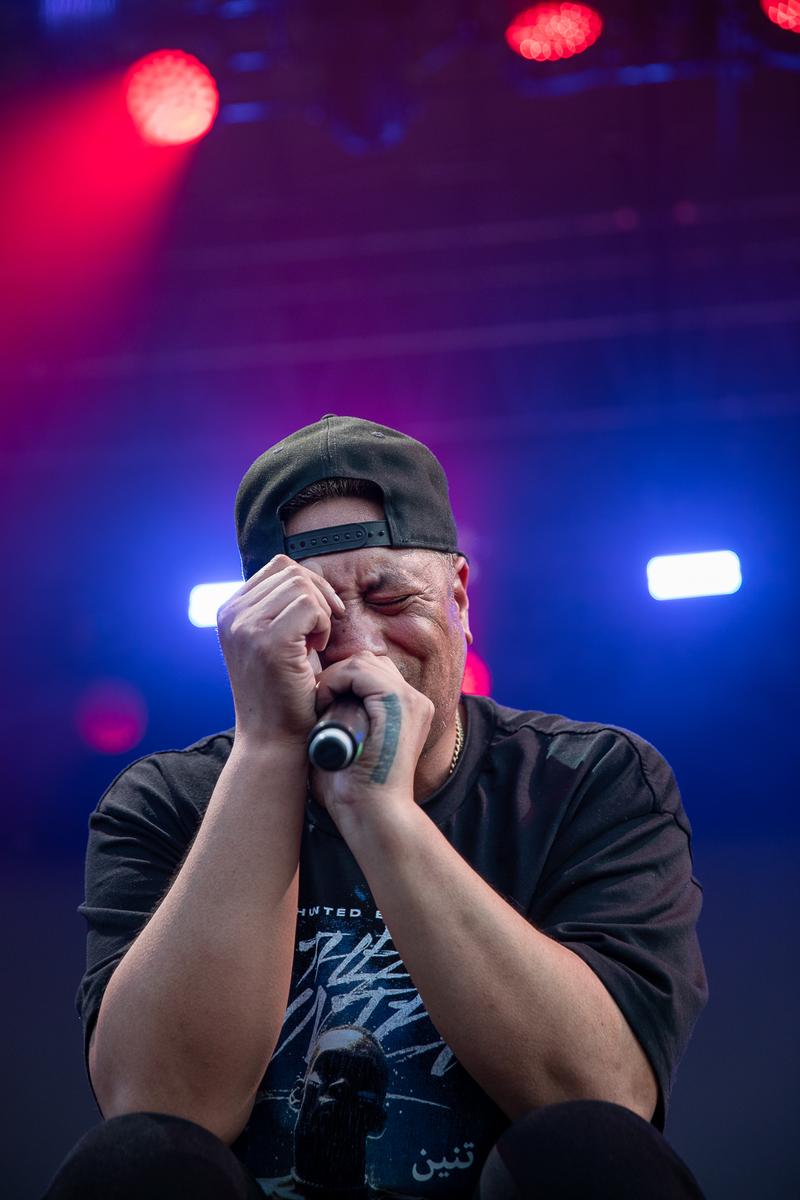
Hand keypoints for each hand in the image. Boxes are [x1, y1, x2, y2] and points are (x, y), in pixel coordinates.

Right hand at [216, 554, 344, 751]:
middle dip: (318, 596)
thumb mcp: (274, 641)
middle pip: (290, 570)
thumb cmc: (283, 692)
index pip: (277, 567)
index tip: (318, 619)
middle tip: (321, 633)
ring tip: (316, 643)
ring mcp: (246, 627)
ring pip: (301, 584)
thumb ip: (279, 608)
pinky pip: (309, 605)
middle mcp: (231, 615)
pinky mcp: (267, 641)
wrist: (274, 740)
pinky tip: (317, 650)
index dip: (308, 585)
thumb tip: (303, 574)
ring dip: (321, 611)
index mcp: (230, 612)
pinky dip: (323, 624)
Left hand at [312, 652, 434, 820]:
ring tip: (321, 705)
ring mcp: (410, 700)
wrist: (373, 815)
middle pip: (370, 662)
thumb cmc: (355, 791)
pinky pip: (359, 670)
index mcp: (408, 711)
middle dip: (339, 675)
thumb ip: (344, 721)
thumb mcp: (351, 746)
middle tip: (319, 702)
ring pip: (363, 661)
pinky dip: (335, 681)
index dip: (343, 680)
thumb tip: (316, 707)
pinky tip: (324, 703)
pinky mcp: (398, 702)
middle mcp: (415, 701)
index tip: (320, 703)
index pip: (374, 672)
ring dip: (335, 678)